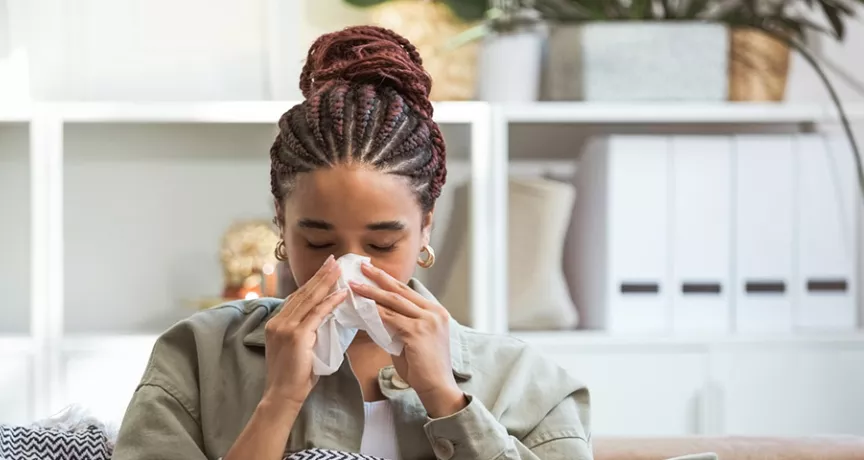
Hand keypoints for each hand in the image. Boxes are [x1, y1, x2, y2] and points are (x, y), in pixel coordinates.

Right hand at [262, 255, 346, 408]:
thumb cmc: (294, 376)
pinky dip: (330, 302)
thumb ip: (305, 330)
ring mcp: (285, 327)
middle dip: (320, 275)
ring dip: (326, 282)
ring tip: (339, 269)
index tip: (324, 269)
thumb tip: (325, 317)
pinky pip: (316, 314)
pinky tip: (341, 294)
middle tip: (333, 260)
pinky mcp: (296, 336)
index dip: (311, 282)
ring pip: (309, 299)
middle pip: (303, 292)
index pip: (296, 297)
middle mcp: (278, 321)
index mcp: (276, 322)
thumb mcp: (297, 347)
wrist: (282, 395)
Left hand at [350, 263, 467, 417]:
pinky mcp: (418, 331)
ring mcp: (427, 321)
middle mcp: (434, 312)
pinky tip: (360, 306)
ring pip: (393, 302)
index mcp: (436, 312)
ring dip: (371, 292)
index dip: (389, 282)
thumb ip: (400, 326)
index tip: (373, 272)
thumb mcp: (413, 340)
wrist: (437, 388)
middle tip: (362, 266)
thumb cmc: (424, 368)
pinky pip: (390, 318)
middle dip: (379, 278)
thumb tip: (377, 316)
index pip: (408, 292)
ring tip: (354, 285)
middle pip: (401, 291)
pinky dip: (373, 312)